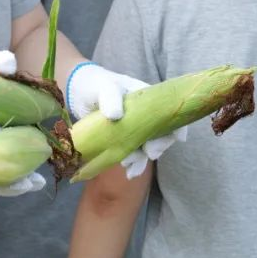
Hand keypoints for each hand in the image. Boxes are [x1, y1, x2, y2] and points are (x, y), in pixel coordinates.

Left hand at [67, 62, 187, 177]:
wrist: (78, 93)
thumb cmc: (96, 84)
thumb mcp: (104, 86)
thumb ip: (110, 97)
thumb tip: (116, 117)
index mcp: (147, 99)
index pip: (169, 111)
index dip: (177, 124)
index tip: (177, 138)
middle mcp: (146, 115)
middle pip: (162, 133)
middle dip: (158, 146)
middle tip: (149, 152)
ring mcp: (135, 129)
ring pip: (147, 147)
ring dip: (142, 158)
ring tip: (128, 162)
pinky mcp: (123, 140)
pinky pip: (133, 154)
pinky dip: (134, 165)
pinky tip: (130, 173)